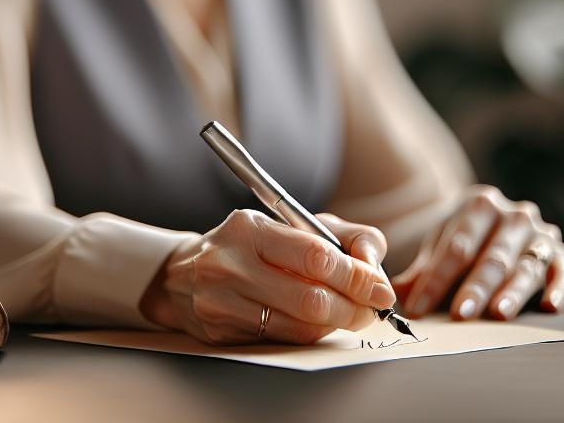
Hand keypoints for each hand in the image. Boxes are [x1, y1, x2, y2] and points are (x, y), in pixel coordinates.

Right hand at [139, 209, 395, 344]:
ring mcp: (220, 303)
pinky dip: (308, 334)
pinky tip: (316, 323)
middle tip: (371, 310)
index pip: (316, 256)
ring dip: (334, 325)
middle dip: (352, 309)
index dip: (356, 277)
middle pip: (310, 300)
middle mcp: (229, 265)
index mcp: (250, 228)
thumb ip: (343, 236)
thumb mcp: (293, 224)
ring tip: (348, 316)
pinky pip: (280, 340)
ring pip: (298, 327)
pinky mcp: (219, 334)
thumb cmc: (251, 245)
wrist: (183, 273)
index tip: (380, 289)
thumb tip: (373, 265)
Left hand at [392, 185, 563, 320]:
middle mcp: (514, 215)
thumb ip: (419, 272)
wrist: (492, 223)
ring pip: (526, 266)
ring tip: (498, 314)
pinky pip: (563, 271)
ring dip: (512, 291)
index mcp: (479, 205)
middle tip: (459, 314)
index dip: (435, 279)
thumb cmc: (462, 240)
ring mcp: (540, 233)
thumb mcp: (437, 247)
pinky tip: (548, 306)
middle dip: (475, 288)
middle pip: (492, 257)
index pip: (456, 247)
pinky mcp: (560, 253)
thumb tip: (393, 293)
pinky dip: (559, 288)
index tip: (417, 307)